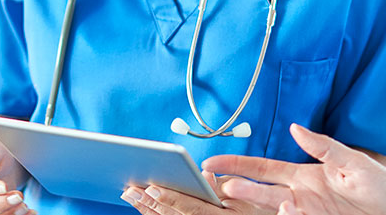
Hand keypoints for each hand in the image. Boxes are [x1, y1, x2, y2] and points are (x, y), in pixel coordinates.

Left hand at [121, 171, 271, 214]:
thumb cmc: (255, 208)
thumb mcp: (246, 196)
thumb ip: (223, 185)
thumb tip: (204, 175)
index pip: (191, 208)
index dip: (170, 198)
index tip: (152, 188)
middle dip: (150, 203)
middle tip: (131, 190)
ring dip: (147, 209)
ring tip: (130, 195)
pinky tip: (142, 205)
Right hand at [202, 124, 385, 214]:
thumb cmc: (382, 188)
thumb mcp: (355, 162)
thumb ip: (324, 147)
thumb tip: (295, 128)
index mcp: (304, 175)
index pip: (262, 169)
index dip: (237, 165)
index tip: (211, 163)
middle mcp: (300, 196)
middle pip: (259, 190)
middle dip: (236, 185)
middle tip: (215, 183)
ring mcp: (308, 213)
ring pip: (271, 207)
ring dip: (252, 200)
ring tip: (233, 193)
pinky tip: (281, 208)